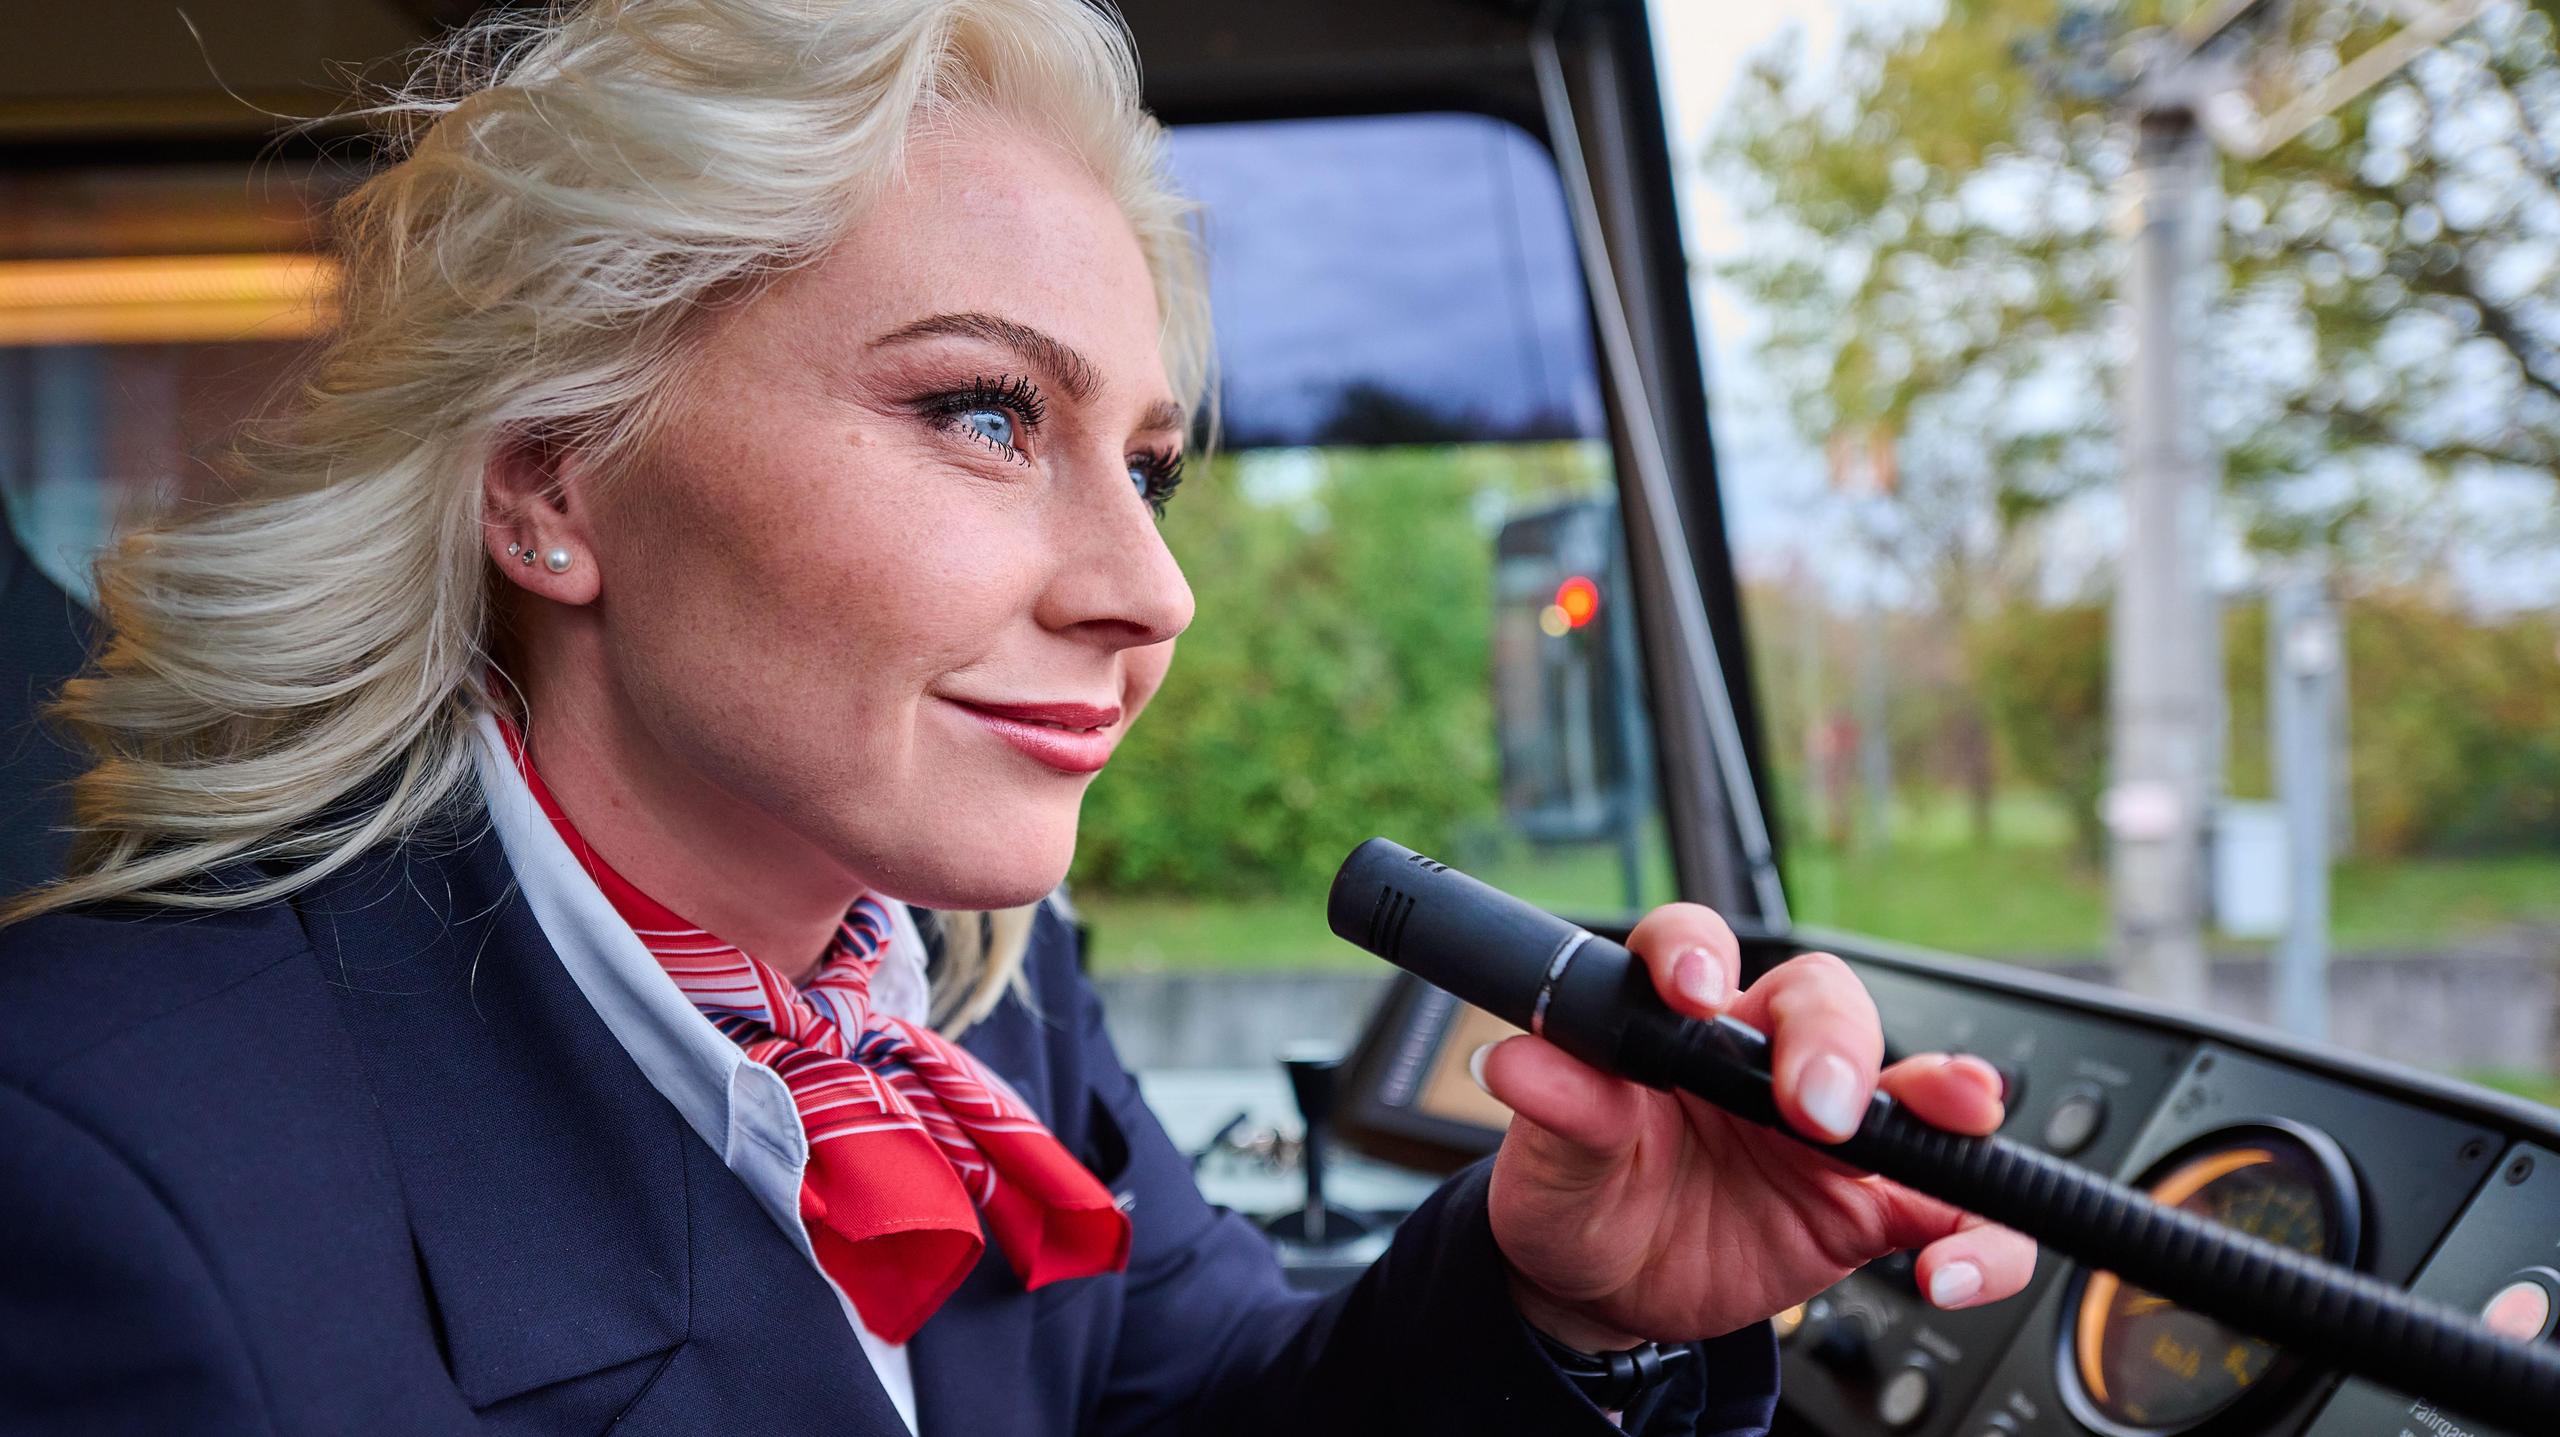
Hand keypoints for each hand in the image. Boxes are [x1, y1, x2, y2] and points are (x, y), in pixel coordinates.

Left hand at [1477, 904, 2035, 1350]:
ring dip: (1946, 1096)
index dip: (1696, 951)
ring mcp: (1828, 1135)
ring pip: (1912, 1089)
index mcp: (1679, 1027)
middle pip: (1825, 1004)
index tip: (1688, 984)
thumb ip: (1559, 1110)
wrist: (1603, 1287)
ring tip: (1958, 1117)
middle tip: (1816, 1104)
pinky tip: (1954, 1269)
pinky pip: (1953, 1209)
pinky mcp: (1868, 1209)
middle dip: (1833, 1039)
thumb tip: (1515, 1060)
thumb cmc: (1580, 1194)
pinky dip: (1978, 1234)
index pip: (1696, 949)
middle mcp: (1762, 1063)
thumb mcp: (1554, 1165)